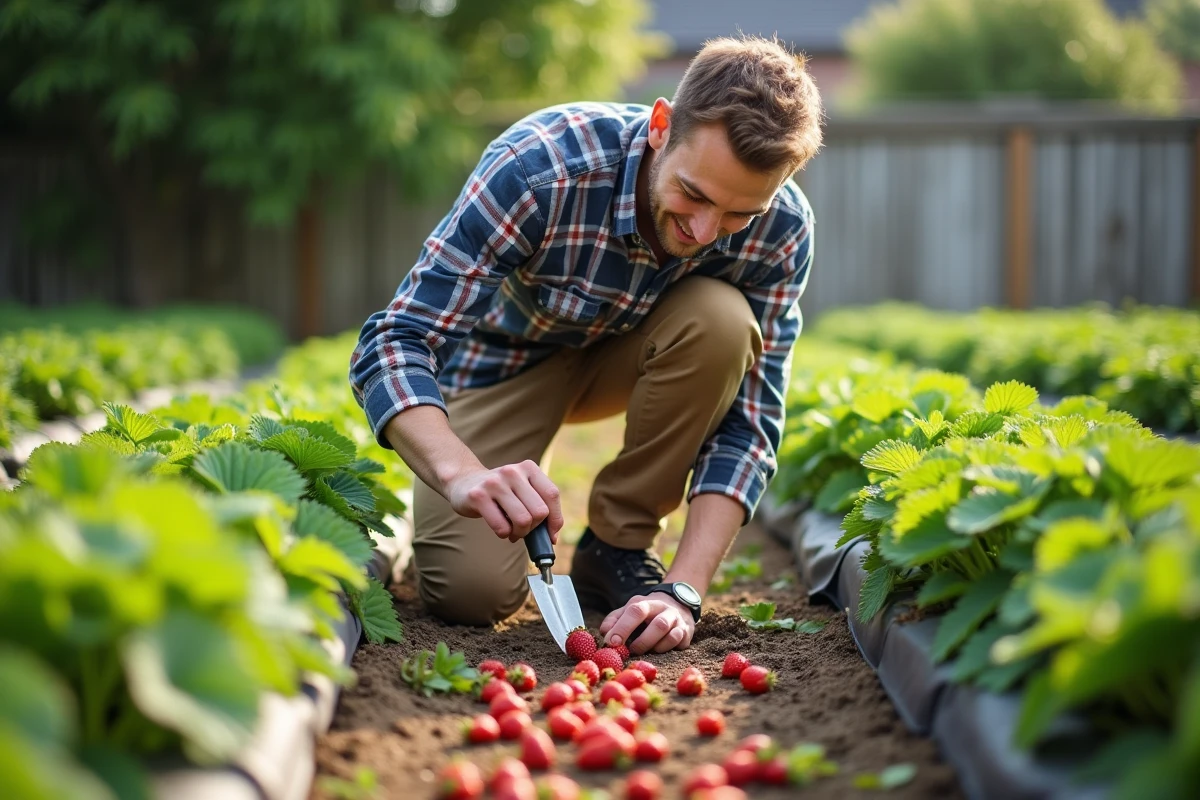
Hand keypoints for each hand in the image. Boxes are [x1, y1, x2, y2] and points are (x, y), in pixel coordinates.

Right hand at [444, 460, 563, 543]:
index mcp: (528, 467)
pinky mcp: (478, 496)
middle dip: (534, 528)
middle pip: (539, 511)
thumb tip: (553, 538)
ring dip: (519, 533)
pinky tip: (500, 529)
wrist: (463, 482)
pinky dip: (504, 534)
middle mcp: (512, 471)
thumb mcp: (522, 490)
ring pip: (523, 520)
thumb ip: (539, 506)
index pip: (552, 495)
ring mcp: (494, 483)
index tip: (551, 535)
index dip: (555, 519)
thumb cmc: (500, 493)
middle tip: (523, 530)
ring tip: (512, 532)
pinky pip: (502, 527)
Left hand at [600, 593, 695, 654]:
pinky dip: (666, 649)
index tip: (611, 642)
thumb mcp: (629, 609)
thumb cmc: (646, 612)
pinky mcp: (686, 632)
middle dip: (642, 642)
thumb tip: (604, 633)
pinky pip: (678, 643)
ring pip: (670, 635)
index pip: (635, 611)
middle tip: (630, 651)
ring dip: (654, 647)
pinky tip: (658, 649)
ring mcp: (677, 620)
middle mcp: (664, 609)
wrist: (676, 602)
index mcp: (646, 602)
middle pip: (658, 625)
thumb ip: (615, 619)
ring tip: (644, 650)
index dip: (623, 627)